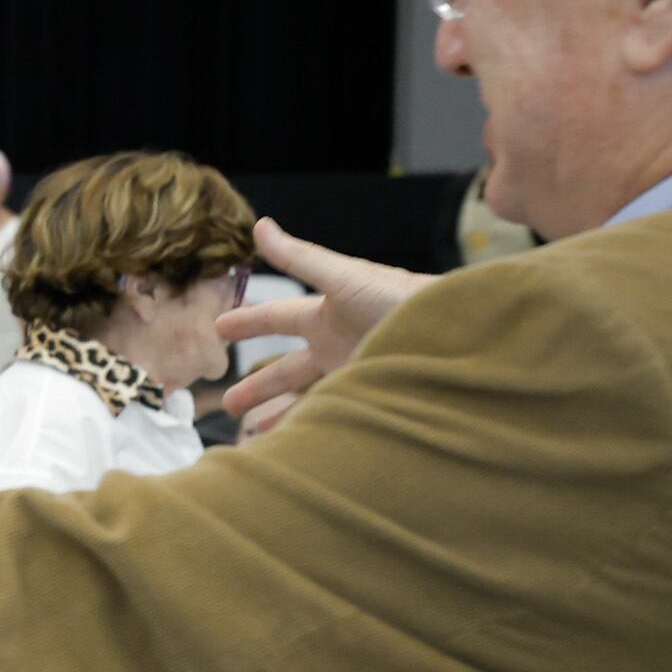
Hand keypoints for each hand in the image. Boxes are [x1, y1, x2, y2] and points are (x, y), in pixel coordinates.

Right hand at [217, 218, 431, 435]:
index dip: (246, 321)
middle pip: (286, 369)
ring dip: (278, 414)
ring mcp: (351, 376)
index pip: (276, 318)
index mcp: (326, 314)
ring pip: (304, 399)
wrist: (453, 334)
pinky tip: (290, 447)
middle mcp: (336, 347)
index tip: (218, 329)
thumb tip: (259, 224)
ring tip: (253, 434)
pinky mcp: (367, 400)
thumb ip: (299, 257)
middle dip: (257, 385)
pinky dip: (307, 432)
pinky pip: (329, 419)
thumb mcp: (343, 276)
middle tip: (227, 402)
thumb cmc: (399, 298)